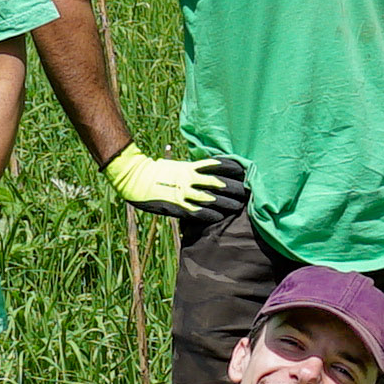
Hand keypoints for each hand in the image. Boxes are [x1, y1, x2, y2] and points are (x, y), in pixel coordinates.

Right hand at [102, 145, 246, 225]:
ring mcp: (182, 192)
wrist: (134, 178)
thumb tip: (207, 172)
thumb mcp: (177, 166)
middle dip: (234, 187)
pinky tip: (219, 218)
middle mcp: (188, 178)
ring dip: (226, 203)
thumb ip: (192, 170)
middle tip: (248, 192)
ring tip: (239, 207)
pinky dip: (208, 215)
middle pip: (217, 182)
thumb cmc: (156, 172)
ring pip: (210, 197)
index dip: (232, 169)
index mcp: (190, 167)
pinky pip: (196, 211)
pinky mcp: (175, 205)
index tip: (246, 172)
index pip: (216, 166)